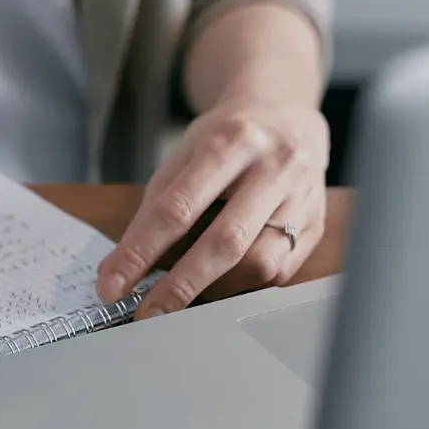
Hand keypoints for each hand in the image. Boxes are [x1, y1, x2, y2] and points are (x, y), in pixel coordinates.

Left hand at [95, 95, 329, 318]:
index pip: (176, 208)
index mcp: (230, 141)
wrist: (285, 112)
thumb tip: (121, 270)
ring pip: (259, 263)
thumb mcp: (182, 155)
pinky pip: (279, 271)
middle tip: (147, 315)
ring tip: (185, 297)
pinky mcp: (317, 223)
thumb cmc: (225, 138)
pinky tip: (221, 283)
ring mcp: (303, 195)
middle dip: (180, 286)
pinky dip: (243, 285)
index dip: (140, 253)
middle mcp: (275, 166)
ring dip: (214, 290)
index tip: (112, 287)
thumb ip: (154, 208)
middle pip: (225, 241)